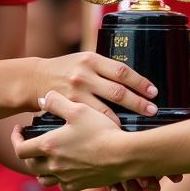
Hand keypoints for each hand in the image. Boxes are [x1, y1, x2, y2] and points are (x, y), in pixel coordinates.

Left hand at [13, 91, 171, 190]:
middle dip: (28, 154)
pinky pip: (63, 185)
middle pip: (30, 166)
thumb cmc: (101, 130)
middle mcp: (54, 166)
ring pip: (44, 179)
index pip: (20, 149)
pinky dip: (60, 178)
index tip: (19, 130)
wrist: (124, 155)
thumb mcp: (79, 109)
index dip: (15, 139)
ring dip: (42, 169)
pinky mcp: (81, 185)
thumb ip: (57, 102)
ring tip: (46, 158)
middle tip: (32, 143)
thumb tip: (43, 99)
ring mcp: (67, 178)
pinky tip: (67, 168)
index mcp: (49, 147)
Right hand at [30, 52, 157, 125]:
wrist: (35, 78)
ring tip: (140, 122)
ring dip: (126, 118)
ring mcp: (76, 93)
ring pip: (107, 110)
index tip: (154, 92)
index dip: (141, 82)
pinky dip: (107, 126)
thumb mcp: (84, 60)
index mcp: (92, 59)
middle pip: (118, 92)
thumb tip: (134, 79)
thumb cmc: (66, 69)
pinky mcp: (69, 108)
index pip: (122, 71)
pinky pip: (93, 120)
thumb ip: (104, 68)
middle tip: (153, 110)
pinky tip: (117, 131)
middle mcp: (85, 75)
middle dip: (139, 103)